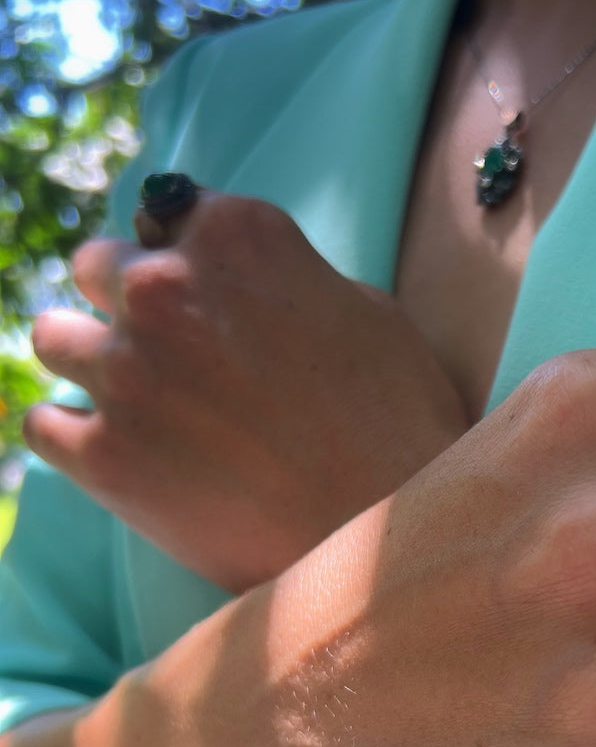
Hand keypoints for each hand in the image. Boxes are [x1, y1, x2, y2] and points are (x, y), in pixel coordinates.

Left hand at [25, 193, 467, 592]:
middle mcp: (164, 288)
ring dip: (94, 362)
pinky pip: (44, 424)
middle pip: (98, 267)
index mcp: (237, 238)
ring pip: (55, 339)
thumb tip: (250, 288)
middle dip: (130, 301)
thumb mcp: (370, 315)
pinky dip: (76, 435)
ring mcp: (126, 372)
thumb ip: (291, 277)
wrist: (391, 533)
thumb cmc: (400, 423)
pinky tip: (122, 452)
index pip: (169, 213)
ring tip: (146, 404)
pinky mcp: (103, 456)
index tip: (204, 296)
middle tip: (176, 354)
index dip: (186, 258)